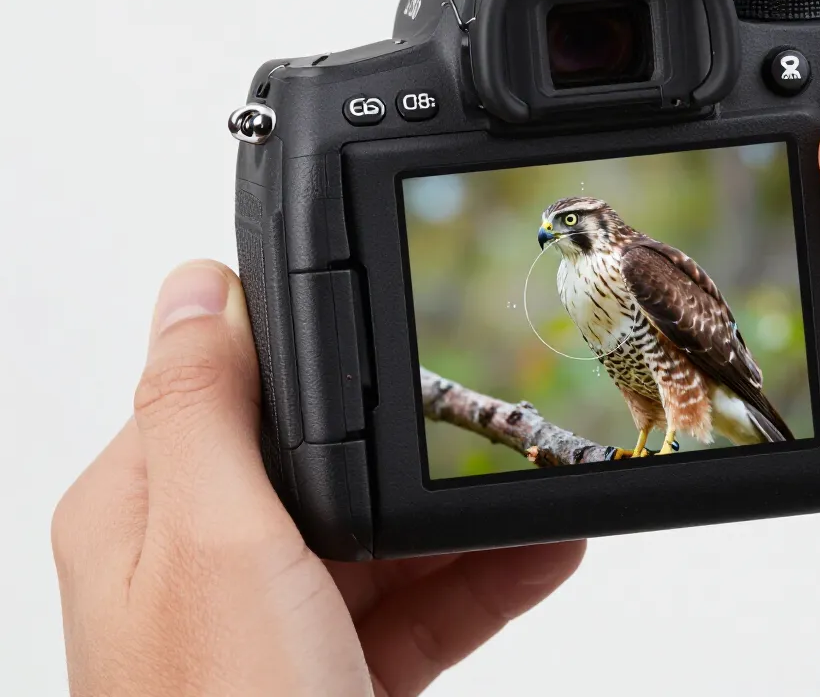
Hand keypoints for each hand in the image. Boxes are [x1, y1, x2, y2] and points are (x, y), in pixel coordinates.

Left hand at [52, 261, 584, 695]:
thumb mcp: (214, 551)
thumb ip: (206, 410)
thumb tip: (194, 285)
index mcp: (148, 511)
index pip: (236, 391)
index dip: (319, 360)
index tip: (402, 332)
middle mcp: (204, 562)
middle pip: (327, 467)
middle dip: (422, 446)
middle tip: (504, 418)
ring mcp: (273, 621)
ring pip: (384, 540)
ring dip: (472, 518)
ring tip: (549, 486)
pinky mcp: (334, 672)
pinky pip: (418, 607)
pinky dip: (484, 582)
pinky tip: (545, 555)